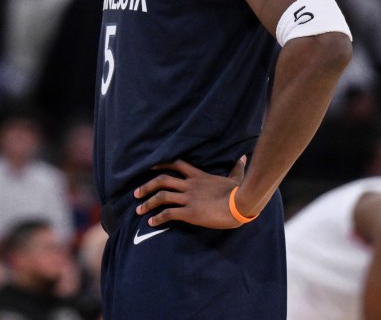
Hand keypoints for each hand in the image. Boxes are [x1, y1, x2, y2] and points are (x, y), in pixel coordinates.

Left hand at [134, 156, 248, 228]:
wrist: (241, 204)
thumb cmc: (240, 192)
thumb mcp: (236, 177)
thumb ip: (236, 168)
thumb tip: (243, 158)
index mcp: (198, 176)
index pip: (176, 164)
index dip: (162, 165)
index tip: (150, 167)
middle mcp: (190, 185)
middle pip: (162, 180)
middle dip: (147, 186)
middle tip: (136, 193)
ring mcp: (189, 199)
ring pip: (162, 197)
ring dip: (148, 203)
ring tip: (138, 209)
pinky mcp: (190, 213)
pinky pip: (169, 214)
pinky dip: (158, 218)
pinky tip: (151, 222)